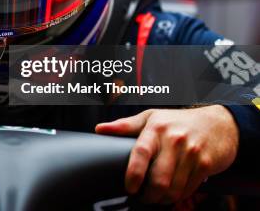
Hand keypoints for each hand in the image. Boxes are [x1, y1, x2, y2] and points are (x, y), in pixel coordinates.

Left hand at [95, 106, 238, 203]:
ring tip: (155, 198)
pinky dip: (178, 196)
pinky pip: (188, 189)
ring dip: (162, 199)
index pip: (141, 153)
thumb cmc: (177, 121)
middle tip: (142, 197)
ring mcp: (191, 153)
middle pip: (159, 178)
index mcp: (156, 128)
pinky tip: (172, 194)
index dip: (133, 174)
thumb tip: (99, 129)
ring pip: (174, 188)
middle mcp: (174, 140)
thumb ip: (125, 125)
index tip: (129, 187)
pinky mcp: (205, 164)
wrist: (217, 123)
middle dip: (149, 195)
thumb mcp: (151, 118)